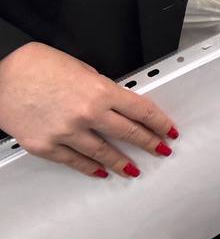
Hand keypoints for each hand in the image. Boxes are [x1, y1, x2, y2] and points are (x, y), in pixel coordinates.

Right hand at [0, 41, 176, 178]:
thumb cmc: (32, 66)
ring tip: (134, 168)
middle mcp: (87, 114)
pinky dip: (89, 168)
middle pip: (129, 133)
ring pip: (104, 152)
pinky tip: (99, 171)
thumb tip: (112, 100)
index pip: (141, 110)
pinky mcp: (46, 146)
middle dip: (150, 143)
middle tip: (161, 149)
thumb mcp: (77, 67)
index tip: (168, 130)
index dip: (159, 123)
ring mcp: (67, 133)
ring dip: (122, 162)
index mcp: (100, 90)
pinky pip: (74, 161)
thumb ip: (98, 85)